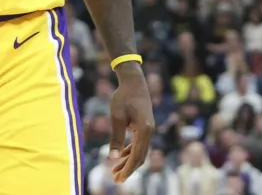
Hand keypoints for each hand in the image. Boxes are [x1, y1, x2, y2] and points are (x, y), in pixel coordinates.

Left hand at [109, 63, 154, 183]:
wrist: (134, 82)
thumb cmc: (123, 97)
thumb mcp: (116, 117)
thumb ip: (116, 137)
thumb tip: (113, 157)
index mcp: (144, 131)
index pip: (137, 156)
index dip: (128, 169)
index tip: (119, 179)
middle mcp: (149, 133)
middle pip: (140, 157)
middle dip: (128, 169)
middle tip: (116, 180)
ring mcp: (148, 130)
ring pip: (139, 151)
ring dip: (128, 161)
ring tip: (115, 171)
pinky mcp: (144, 127)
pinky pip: (138, 144)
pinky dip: (129, 152)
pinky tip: (120, 157)